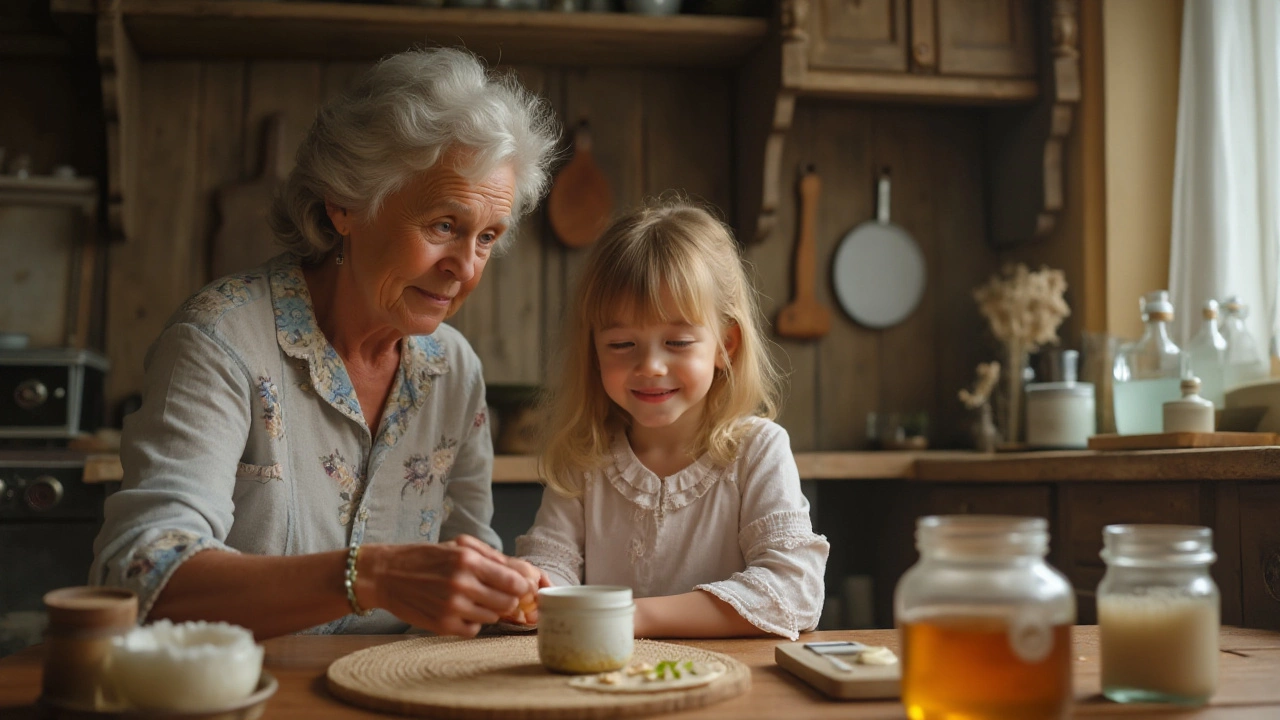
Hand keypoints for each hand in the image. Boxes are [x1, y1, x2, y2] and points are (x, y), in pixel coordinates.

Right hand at [363, 537, 533, 636]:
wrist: (385, 575)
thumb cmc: (424, 557)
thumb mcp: (458, 546)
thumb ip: (492, 558)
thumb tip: (523, 574)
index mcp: (468, 560)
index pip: (514, 582)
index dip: (521, 587)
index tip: (518, 587)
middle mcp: (462, 584)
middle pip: (508, 603)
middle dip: (507, 599)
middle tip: (494, 592)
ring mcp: (452, 608)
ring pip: (493, 617)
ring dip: (488, 609)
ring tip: (471, 598)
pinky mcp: (442, 626)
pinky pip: (474, 629)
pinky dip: (471, 621)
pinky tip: (459, 610)